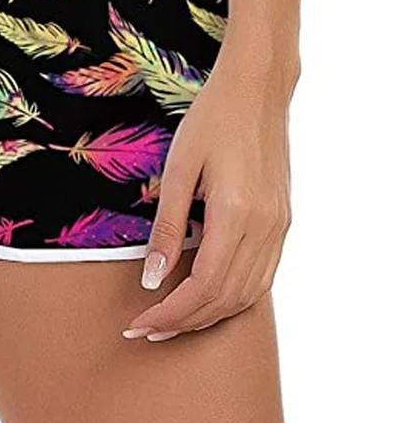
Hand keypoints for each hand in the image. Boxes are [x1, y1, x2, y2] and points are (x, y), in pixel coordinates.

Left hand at [123, 52, 295, 341]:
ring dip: (209, 316)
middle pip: (226, 299)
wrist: (255, 92)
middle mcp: (265, 228)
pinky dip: (233, 298)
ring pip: (247, 295)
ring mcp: (279, 228)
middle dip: (184, 322)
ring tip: (171, 322)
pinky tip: (206, 298)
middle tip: (147, 330)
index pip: (203, 286)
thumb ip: (168, 226)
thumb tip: (152, 277)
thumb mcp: (178, 168)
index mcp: (236, 214)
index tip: (140, 323)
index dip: (170, 311)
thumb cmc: (210, 122)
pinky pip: (261, 277)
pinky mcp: (282, 222)